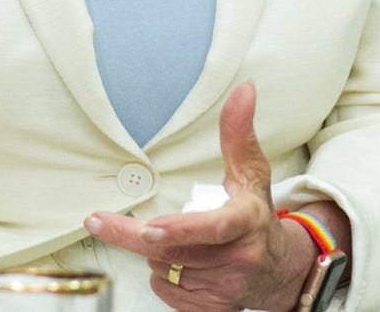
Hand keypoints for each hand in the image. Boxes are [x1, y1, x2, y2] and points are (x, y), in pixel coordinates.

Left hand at [87, 82, 312, 311]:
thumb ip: (238, 133)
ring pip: (164, 268)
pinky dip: (164, 275)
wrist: (278, 270)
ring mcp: (225, 289)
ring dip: (157, 253)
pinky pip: (166, 291)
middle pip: (171, 249)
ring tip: (175, 240)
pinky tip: (182, 265)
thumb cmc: (257, 215)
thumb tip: (244, 89)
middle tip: (101, 221)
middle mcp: (238, 258)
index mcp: (246, 221)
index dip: (179, 229)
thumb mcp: (251, 174)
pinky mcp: (212, 309)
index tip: (148, 229)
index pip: (212, 228)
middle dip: (137, 235)